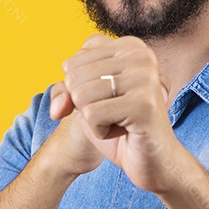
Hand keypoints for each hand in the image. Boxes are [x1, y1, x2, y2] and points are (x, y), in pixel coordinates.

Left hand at [52, 34, 179, 192]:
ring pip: (81, 95)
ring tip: (120, 121)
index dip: (79, 90)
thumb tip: (55, 109)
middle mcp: (141, 55)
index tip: (108, 100)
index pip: (73, 62)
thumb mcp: (85, 101)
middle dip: (85, 105)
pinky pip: (93, 115)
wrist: (153, 161)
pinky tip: (124, 131)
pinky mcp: (143, 104)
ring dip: (93, 119)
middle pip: (75, 78)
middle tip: (114, 114)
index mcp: (130, 46)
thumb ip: (63, 93)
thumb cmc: (119, 127)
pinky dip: (100, 131)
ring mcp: (145, 78)